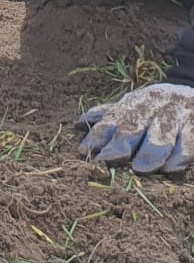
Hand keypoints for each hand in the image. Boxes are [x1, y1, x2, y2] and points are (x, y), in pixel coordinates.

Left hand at [77, 81, 193, 173]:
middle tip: (109, 161)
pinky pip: (188, 142)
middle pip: (134, 126)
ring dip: (150, 152)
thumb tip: (79, 124)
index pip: (111, 120)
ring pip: (161, 134)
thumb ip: (110, 116)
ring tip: (140, 169)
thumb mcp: (134, 105)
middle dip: (120, 144)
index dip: (98, 136)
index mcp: (134, 103)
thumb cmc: (158, 106)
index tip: (84, 152)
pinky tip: (171, 168)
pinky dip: (180, 155)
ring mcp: (176, 115)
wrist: (193, 93)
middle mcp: (153, 106)